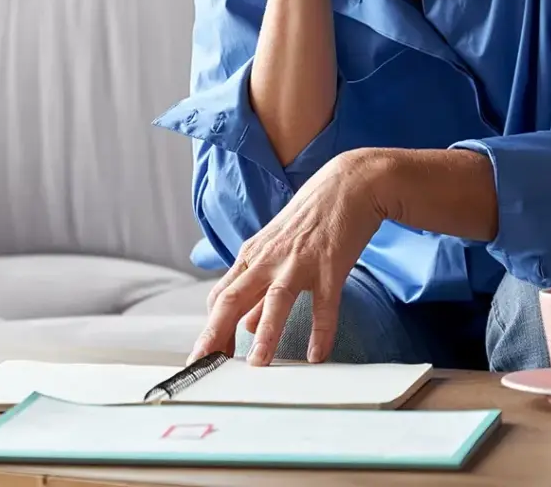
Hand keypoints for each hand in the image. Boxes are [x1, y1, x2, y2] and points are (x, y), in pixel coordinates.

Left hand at [188, 150, 388, 365]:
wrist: (346, 185)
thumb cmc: (309, 219)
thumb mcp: (275, 250)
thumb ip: (258, 288)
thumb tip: (244, 325)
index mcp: (252, 256)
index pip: (220, 296)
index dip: (210, 328)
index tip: (203, 357)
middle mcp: (269, 259)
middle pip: (233, 298)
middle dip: (216, 333)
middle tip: (204, 364)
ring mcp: (299, 262)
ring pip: (275, 300)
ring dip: (265, 334)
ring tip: (257, 365)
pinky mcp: (330, 265)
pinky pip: (324, 304)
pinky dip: (321, 331)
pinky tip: (316, 355)